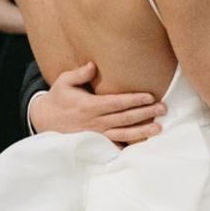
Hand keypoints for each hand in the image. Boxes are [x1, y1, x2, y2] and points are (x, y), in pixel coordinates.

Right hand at [30, 60, 166, 145]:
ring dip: (142, 131)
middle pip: (125, 118)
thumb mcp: (64, 82)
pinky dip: (130, 145)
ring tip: (159, 128)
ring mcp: (97, 135)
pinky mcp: (97, 143)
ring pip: (124, 134)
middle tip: (163, 108)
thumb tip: (93, 65)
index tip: (150, 97)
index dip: (134, 100)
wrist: (46, 121)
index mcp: (90, 106)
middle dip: (145, 113)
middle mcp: (95, 122)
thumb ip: (79, 74)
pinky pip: (116, 145)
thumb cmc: (58, 99)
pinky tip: (144, 143)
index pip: (117, 103)